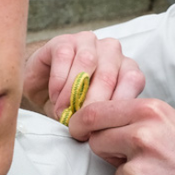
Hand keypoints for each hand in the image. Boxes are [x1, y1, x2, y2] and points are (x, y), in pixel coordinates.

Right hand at [23, 32, 145, 118]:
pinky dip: (58, 81)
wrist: (41, 88)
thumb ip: (104, 118)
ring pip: (88, 62)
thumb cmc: (72, 102)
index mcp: (126, 68)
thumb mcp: (93, 114)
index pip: (133, 81)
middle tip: (80, 125)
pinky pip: (64, 57)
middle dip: (92, 104)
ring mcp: (89, 42)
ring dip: (73, 92)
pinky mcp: (64, 40)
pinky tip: (54, 96)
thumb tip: (107, 134)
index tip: (103, 129)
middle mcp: (112, 51)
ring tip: (63, 112)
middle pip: (108, 75)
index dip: (117, 106)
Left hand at [70, 98, 174, 174]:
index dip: (80, 122)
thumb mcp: (174, 124)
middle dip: (110, 152)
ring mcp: (138, 172)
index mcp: (151, 114)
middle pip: (97, 142)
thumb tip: (103, 122)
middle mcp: (143, 139)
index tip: (76, 128)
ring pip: (111, 174)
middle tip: (139, 160)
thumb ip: (139, 119)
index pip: (95, 113)